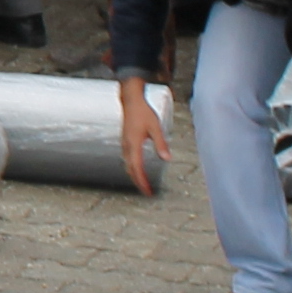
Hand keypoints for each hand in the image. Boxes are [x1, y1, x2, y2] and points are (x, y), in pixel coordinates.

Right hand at [117, 79, 170, 196]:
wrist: (131, 100)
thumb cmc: (143, 112)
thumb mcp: (156, 127)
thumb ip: (161, 144)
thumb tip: (167, 159)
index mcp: (133, 144)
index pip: (137, 168)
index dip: (142, 181)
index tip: (148, 191)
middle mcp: (127, 146)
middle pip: (130, 169)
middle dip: (138, 182)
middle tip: (147, 192)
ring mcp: (124, 144)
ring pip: (128, 164)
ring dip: (135, 175)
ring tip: (143, 183)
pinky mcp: (125, 141)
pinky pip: (127, 159)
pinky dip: (133, 167)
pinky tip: (138, 168)